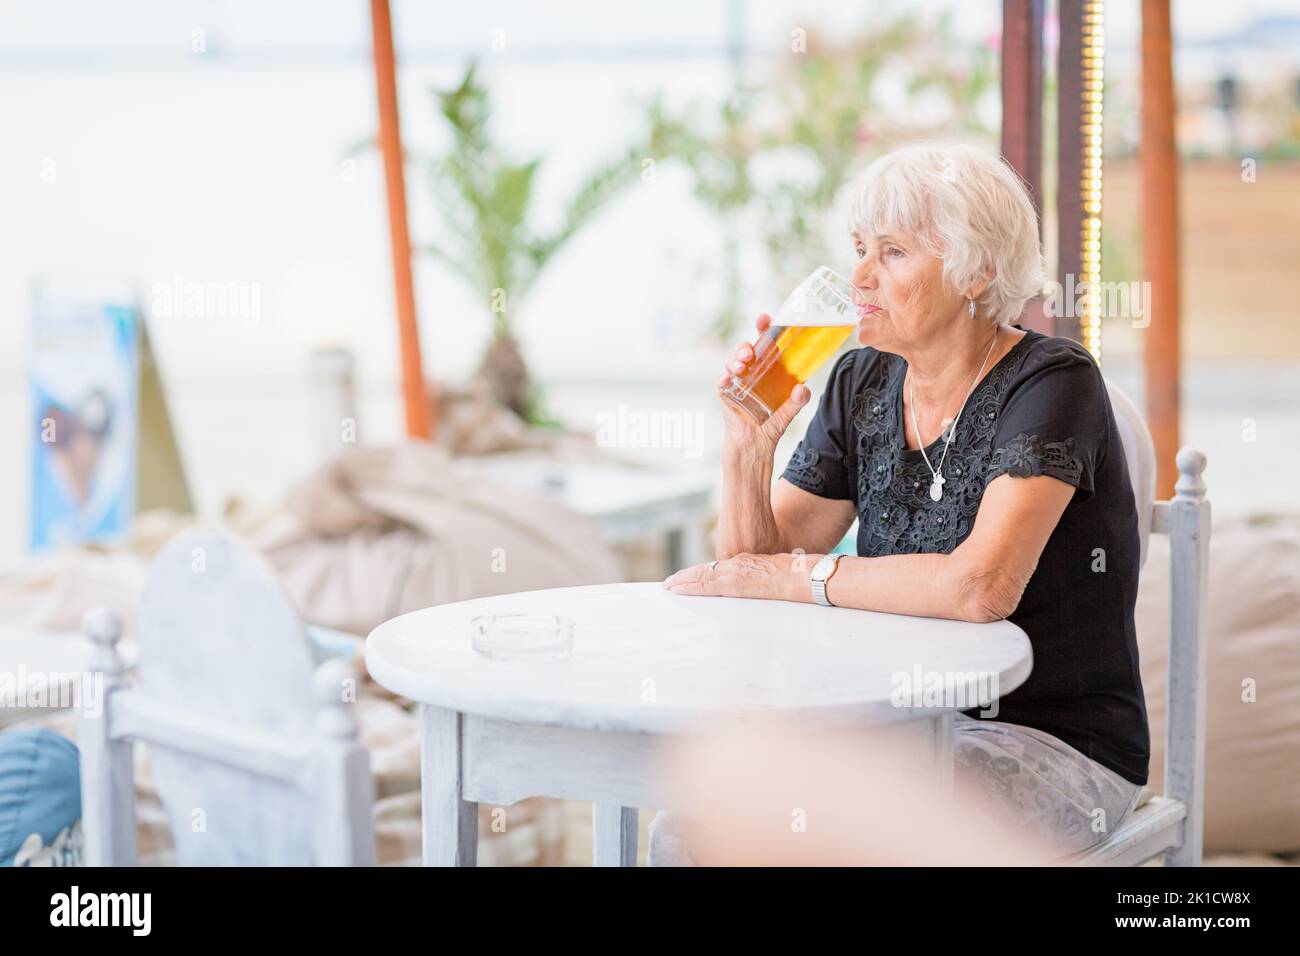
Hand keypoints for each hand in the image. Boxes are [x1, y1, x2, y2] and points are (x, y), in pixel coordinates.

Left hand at [662, 552, 808, 601]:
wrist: (804, 575)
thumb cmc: (797, 576)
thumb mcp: (776, 573)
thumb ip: (762, 578)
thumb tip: (761, 585)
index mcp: (746, 563)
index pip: (718, 568)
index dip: (701, 573)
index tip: (690, 576)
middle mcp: (737, 565)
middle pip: (705, 570)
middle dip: (687, 576)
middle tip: (670, 582)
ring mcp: (735, 573)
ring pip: (701, 575)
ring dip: (683, 581)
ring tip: (669, 586)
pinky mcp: (734, 584)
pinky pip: (706, 585)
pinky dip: (690, 587)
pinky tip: (678, 590)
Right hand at [717, 313, 811, 454]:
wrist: (753, 448)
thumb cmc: (770, 427)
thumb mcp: (788, 413)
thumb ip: (797, 402)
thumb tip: (802, 389)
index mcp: (767, 371)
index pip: (765, 345)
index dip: (764, 329)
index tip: (764, 318)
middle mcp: (751, 374)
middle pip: (746, 351)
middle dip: (746, 346)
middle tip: (750, 352)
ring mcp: (737, 384)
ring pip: (732, 363)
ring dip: (734, 360)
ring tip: (741, 365)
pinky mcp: (726, 397)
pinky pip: (721, 384)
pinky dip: (723, 380)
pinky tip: (727, 380)